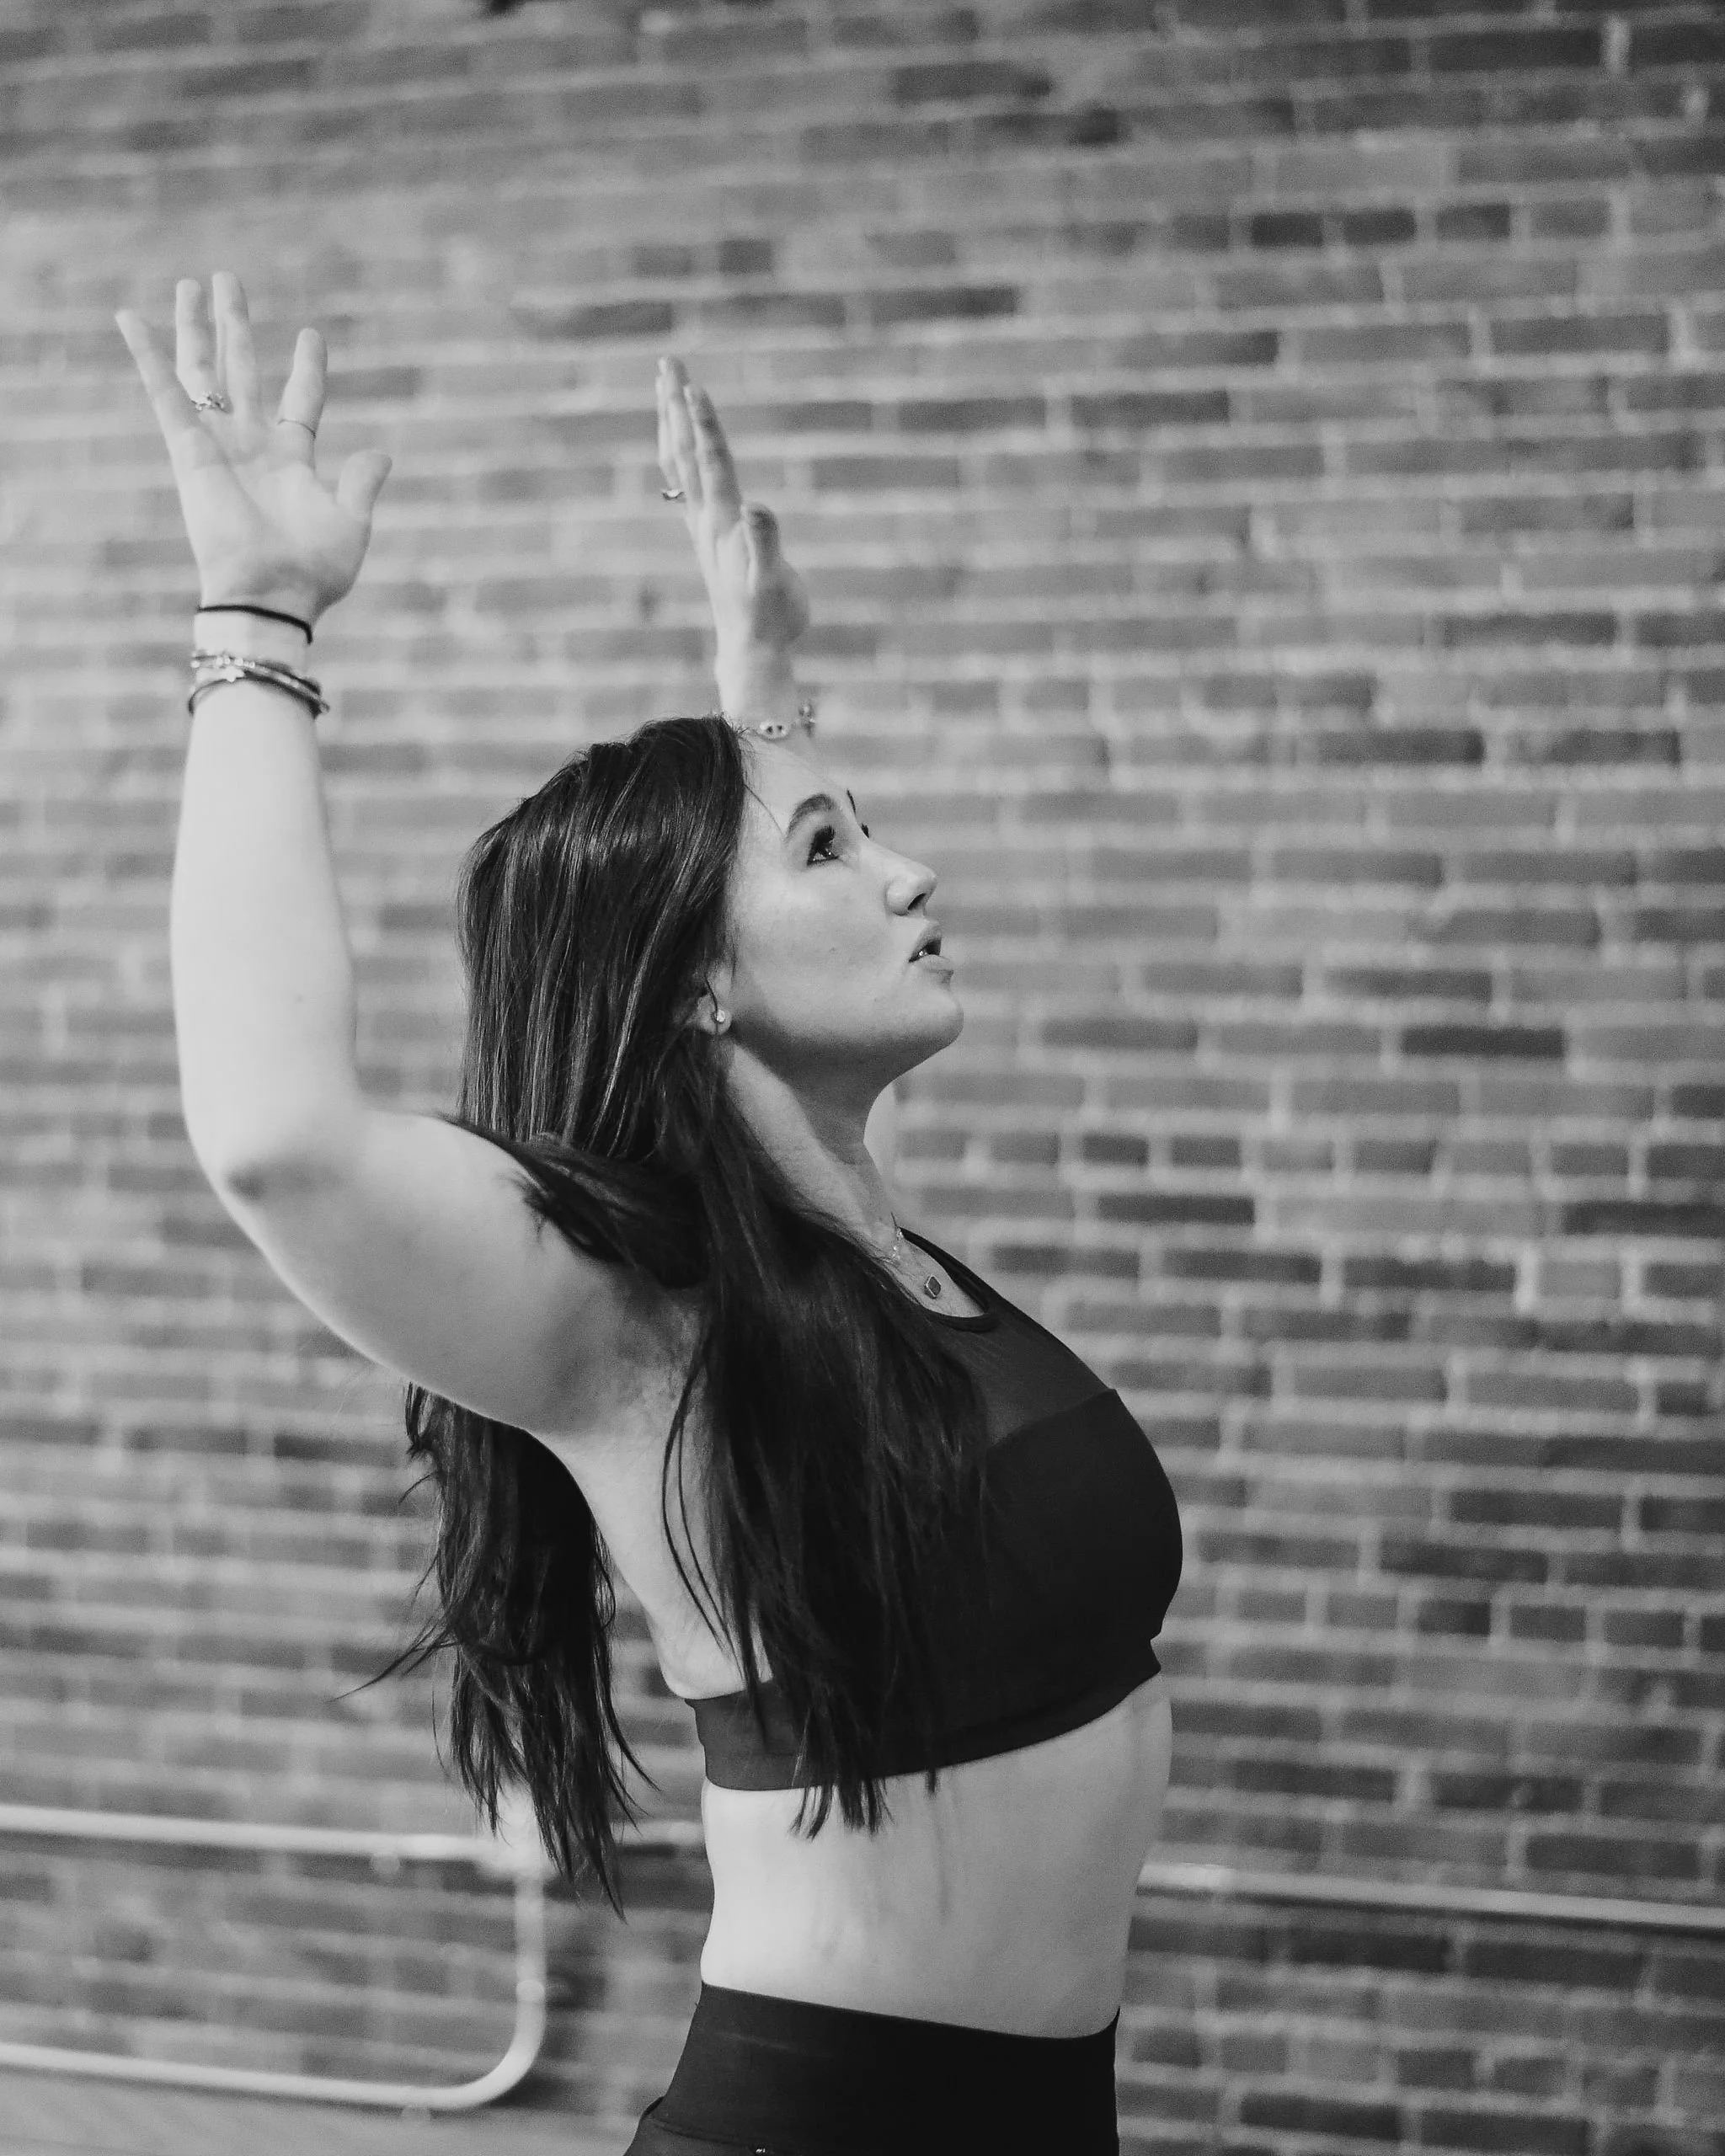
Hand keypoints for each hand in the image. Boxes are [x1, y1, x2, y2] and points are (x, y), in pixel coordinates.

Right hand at [115, 273, 391, 622]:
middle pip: (242, 373)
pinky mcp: (189, 452)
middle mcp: (252, 447)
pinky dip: (146, 357)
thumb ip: (362, 484)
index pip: (301, 401)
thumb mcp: (351, 522)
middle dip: (235, 328)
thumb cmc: (313, 571)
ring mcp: (219, 447)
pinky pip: (163, 395)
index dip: (306, 368)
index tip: (309, 334)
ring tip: (193, 284)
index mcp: (293, 461)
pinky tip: (129, 319)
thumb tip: (382, 455)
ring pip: (204, 373)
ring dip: (197, 328)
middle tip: (228, 282)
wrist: (274, 595)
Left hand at [656, 356, 808, 658]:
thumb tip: (755, 507)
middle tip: (669, 362)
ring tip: (667, 387)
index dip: (705, 425)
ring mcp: (703, 526)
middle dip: (677, 406)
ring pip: (679, 464)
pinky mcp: (707, 536)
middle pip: (685, 451)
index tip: (694, 385)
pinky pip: (685, 482)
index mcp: (723, 522)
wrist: (751, 651)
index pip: (712, 463)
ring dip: (672, 422)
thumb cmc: (771, 618)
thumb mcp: (774, 582)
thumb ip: (765, 542)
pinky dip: (679, 453)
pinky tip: (677, 443)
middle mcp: (705, 518)